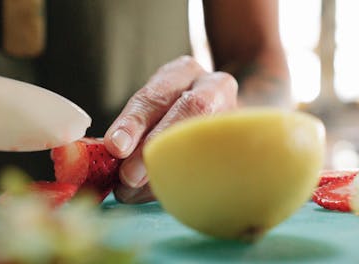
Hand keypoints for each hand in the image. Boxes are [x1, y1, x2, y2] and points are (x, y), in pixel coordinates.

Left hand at [104, 56, 237, 202]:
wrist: (224, 115)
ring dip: (170, 168)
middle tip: (128, 176)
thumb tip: (114, 166)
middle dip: (155, 146)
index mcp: (183, 71)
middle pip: (188, 110)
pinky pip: (218, 159)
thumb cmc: (175, 111)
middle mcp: (213, 86)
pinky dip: (188, 180)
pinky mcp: (243, 138)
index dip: (134, 122)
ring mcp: (234, 112)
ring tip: (138, 191)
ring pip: (207, 136)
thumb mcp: (154, 106)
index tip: (115, 147)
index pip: (156, 95)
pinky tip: (166, 192)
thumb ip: (135, 129)